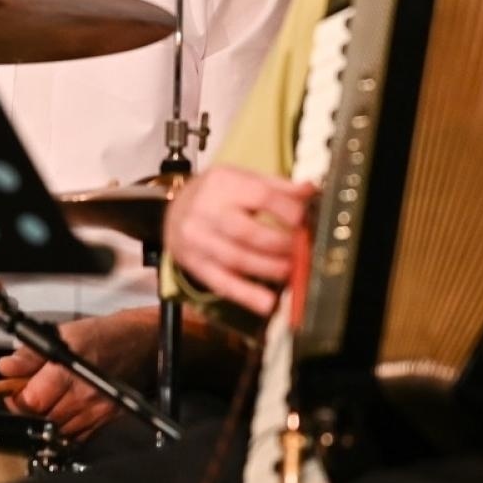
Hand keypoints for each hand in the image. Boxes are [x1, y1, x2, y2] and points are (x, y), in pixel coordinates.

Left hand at [0, 308, 157, 440]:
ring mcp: (97, 411)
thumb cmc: (103, 336)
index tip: (13, 391)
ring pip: (58, 432)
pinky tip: (64, 412)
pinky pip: (77, 438)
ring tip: (47, 402)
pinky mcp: (106, 421)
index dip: (16, 399)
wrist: (140, 344)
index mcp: (69, 370)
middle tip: (28, 396)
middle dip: (30, 410)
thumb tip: (5, 367)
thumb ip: (31, 354)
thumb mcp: (62, 334)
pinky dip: (65, 429)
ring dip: (47, 420)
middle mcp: (84, 395)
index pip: (32, 401)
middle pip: (42, 419)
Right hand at [164, 166, 315, 316]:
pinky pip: (222, 283)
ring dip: (270, 269)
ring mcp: (198, 241)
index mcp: (223, 183)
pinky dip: (246, 295)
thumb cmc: (214, 194)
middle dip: (280, 244)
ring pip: (237, 260)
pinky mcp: (195, 265)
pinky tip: (267, 304)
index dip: (288, 211)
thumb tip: (311, 190)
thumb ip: (277, 186)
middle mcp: (207, 211)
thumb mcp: (241, 178)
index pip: (261, 195)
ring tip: (292, 272)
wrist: (171, 211)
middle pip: (247, 232)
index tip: (306, 221)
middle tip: (302, 251)